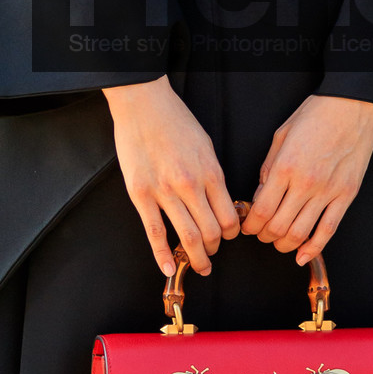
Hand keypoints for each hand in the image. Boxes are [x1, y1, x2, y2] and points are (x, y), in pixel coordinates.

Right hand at [104, 77, 240, 278]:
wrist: (144, 104)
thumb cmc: (176, 121)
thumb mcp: (206, 146)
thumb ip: (213, 176)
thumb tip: (221, 202)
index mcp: (211, 173)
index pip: (229, 217)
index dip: (231, 234)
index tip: (227, 237)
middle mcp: (191, 186)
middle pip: (211, 232)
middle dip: (214, 250)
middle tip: (212, 255)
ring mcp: (165, 192)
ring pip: (187, 237)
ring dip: (196, 258)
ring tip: (198, 266)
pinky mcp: (141, 195)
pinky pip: (154, 233)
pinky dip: (162, 256)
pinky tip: (168, 269)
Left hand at [242, 95, 372, 263]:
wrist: (352, 107)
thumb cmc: (315, 115)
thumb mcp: (280, 136)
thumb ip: (269, 168)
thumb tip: (261, 195)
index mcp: (285, 167)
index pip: (261, 211)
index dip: (250, 226)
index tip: (247, 227)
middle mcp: (305, 184)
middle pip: (278, 227)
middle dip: (264, 237)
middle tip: (260, 234)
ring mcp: (328, 192)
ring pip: (301, 233)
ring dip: (284, 244)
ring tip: (278, 242)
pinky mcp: (346, 195)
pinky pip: (329, 229)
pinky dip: (314, 248)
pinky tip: (303, 256)